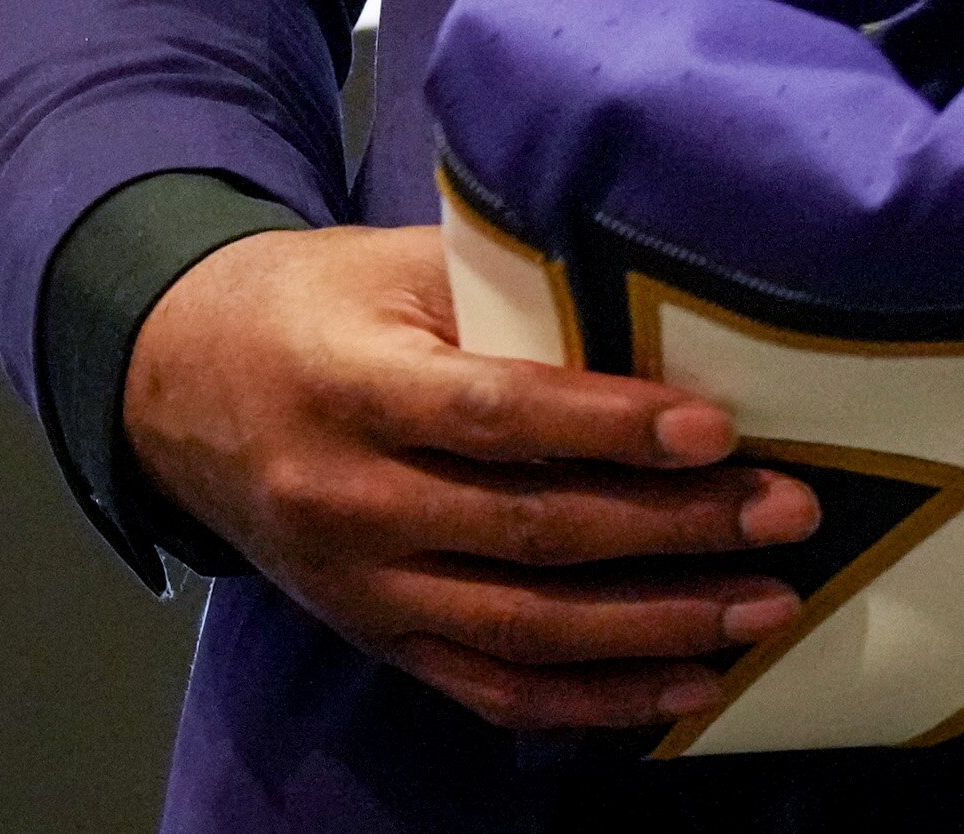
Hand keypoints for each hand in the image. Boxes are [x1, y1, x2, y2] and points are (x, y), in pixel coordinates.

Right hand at [124, 223, 820, 730]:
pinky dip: (594, 699)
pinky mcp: (377, 638)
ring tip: (764, 605)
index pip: (493, 415)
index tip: (715, 429)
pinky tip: (686, 682)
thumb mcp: (389, 264)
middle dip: (672, 531)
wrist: (177, 387)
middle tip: (786, 514)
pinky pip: (493, 688)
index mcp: (350, 385)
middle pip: (530, 531)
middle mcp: (352, 500)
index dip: (608, 427)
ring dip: (657, 627)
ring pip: (524, 629)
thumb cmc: (311, 303)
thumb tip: (649, 294)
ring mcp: (363, 587)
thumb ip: (501, 286)